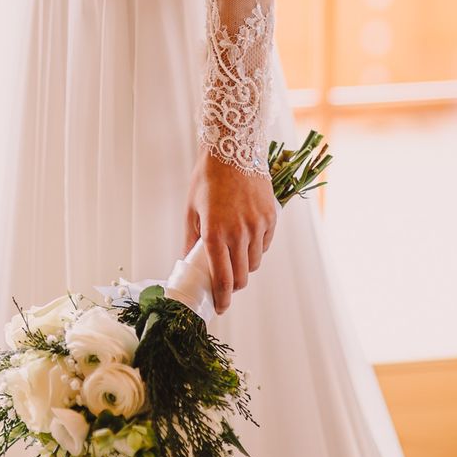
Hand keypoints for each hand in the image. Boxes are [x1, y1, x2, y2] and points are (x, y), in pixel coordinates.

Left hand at [184, 146, 277, 314]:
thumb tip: (186, 261)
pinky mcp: (271, 218)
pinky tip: (245, 238)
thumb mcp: (191, 209)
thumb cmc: (207, 178)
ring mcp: (257, 226)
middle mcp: (239, 233)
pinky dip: (255, 248)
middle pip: (241, 277)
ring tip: (233, 256)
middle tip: (224, 284)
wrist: (234, 149)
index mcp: (215, 233)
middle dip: (232, 286)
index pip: (222, 279)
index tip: (220, 307)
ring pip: (254, 263)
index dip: (221, 298)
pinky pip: (265, 245)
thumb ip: (190, 239)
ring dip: (243, 267)